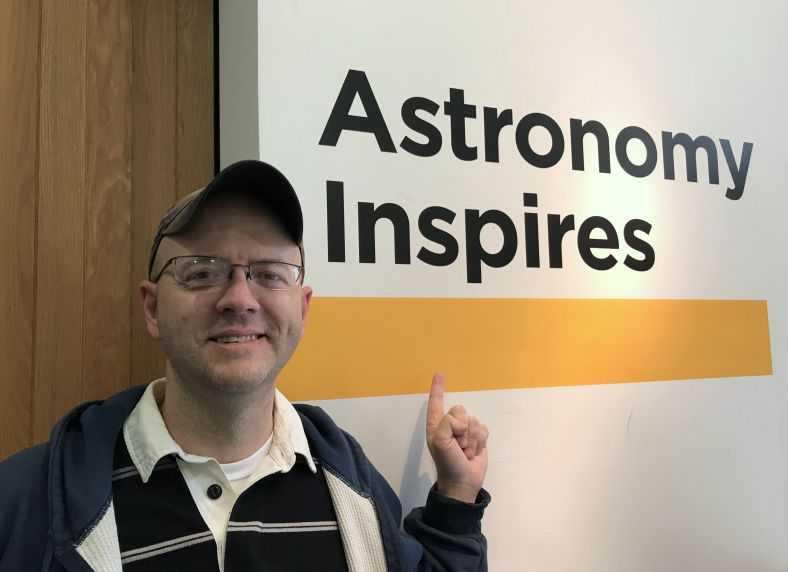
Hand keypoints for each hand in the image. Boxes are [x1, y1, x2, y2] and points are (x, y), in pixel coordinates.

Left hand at [425, 372, 488, 502]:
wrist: (463, 482)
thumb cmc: (447, 463)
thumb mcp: (440, 442)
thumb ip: (448, 423)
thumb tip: (462, 419)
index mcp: (437, 425)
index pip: (436, 402)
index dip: (438, 388)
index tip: (439, 374)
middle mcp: (450, 425)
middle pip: (461, 410)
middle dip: (462, 430)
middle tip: (458, 446)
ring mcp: (465, 431)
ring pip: (474, 421)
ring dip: (471, 439)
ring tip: (465, 452)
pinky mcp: (478, 437)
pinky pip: (483, 428)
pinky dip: (480, 441)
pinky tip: (474, 452)